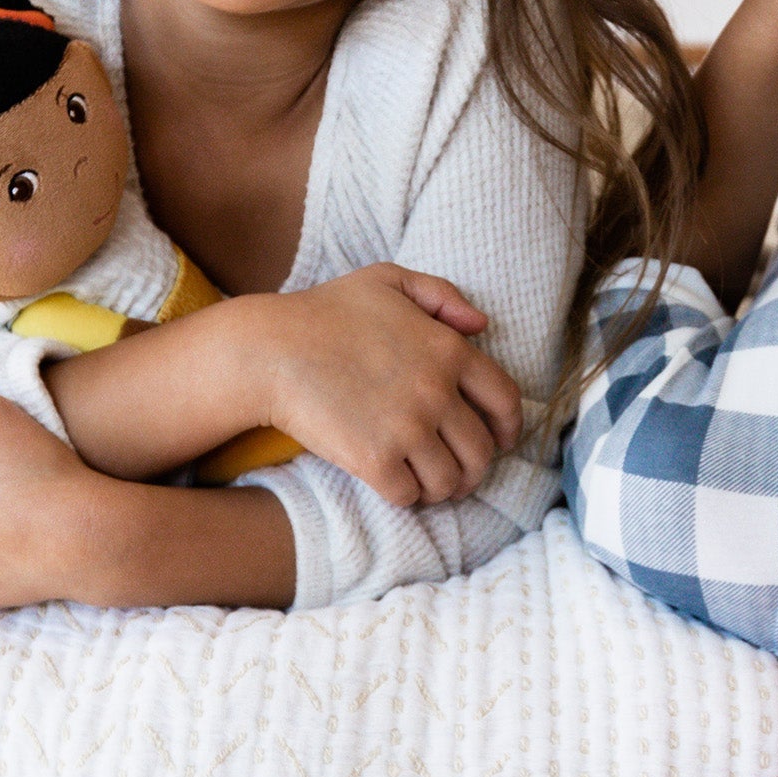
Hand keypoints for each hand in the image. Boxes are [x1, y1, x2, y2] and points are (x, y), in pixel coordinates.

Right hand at [238, 263, 523, 506]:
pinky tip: (396, 486)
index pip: (506, 401)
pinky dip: (407, 497)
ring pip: (450, 480)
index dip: (509, 428)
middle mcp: (438, 391)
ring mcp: (408, 428)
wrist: (268, 350)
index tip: (501, 441)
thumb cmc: (324, 312)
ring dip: (443, 488)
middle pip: (482, 450)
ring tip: (428, 483)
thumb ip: (441, 295)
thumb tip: (481, 324)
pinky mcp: (374, 460)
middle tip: (458, 472)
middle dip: (475, 467)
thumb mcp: (387, 280)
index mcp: (449, 350)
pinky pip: (410, 495)